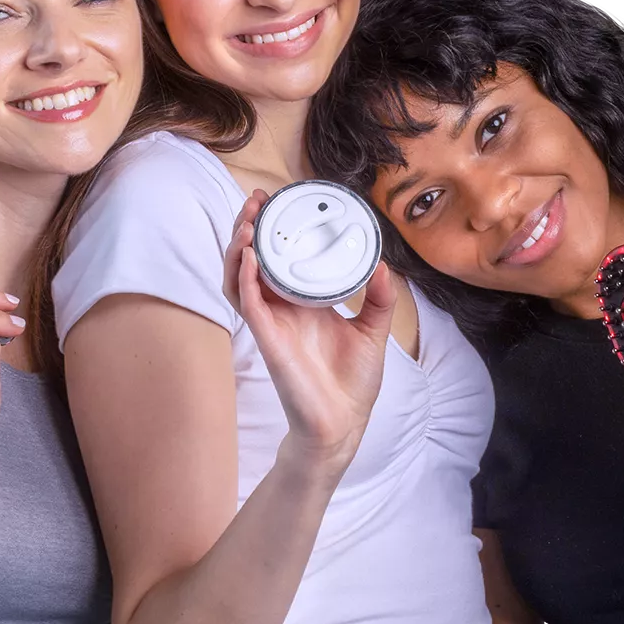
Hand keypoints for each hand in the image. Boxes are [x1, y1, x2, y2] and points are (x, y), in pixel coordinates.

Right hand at [224, 190, 395, 476]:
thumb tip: (384, 264)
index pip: (278, 258)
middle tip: (257, 200)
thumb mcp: (373, 329)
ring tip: (247, 222)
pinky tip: (250, 256)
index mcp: (301, 302)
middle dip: (248, 228)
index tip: (277, 200)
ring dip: (239, 248)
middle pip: (252, 260)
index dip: (272, 229)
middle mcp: (280, 309)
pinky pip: (249, 305)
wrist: (343, 423)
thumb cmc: (352, 382)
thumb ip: (380, 297)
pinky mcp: (268, 340)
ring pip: (240, 278)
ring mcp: (271, 323)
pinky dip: (246, 278)